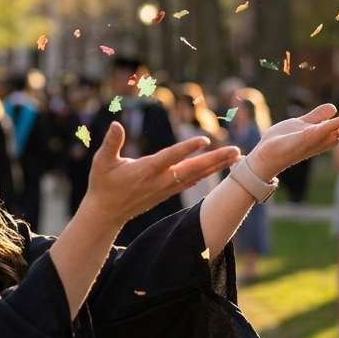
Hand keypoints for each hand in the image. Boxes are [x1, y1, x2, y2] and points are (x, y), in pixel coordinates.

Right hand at [84, 121, 240, 226]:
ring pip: (196, 176)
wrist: (106, 213)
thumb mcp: (101, 162)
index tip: (204, 140)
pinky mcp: (167, 192)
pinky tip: (219, 168)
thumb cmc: (103, 184)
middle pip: (192, 169)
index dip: (187, 148)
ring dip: (217, 166)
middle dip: (215, 159)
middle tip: (236, 150)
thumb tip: (115, 124)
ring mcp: (165, 188)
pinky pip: (191, 182)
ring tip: (237, 156)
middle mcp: (160, 180)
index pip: (170, 157)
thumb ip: (111, 143)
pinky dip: (206, 174)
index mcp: (145, 170)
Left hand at [246, 103, 338, 180]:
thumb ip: (317, 116)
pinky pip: (323, 131)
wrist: (263, 155)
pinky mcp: (304, 140)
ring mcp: (317, 140)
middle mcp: (327, 139)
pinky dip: (336, 124)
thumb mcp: (302, 124)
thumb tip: (333, 107)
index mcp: (329, 134)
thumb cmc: (282, 142)